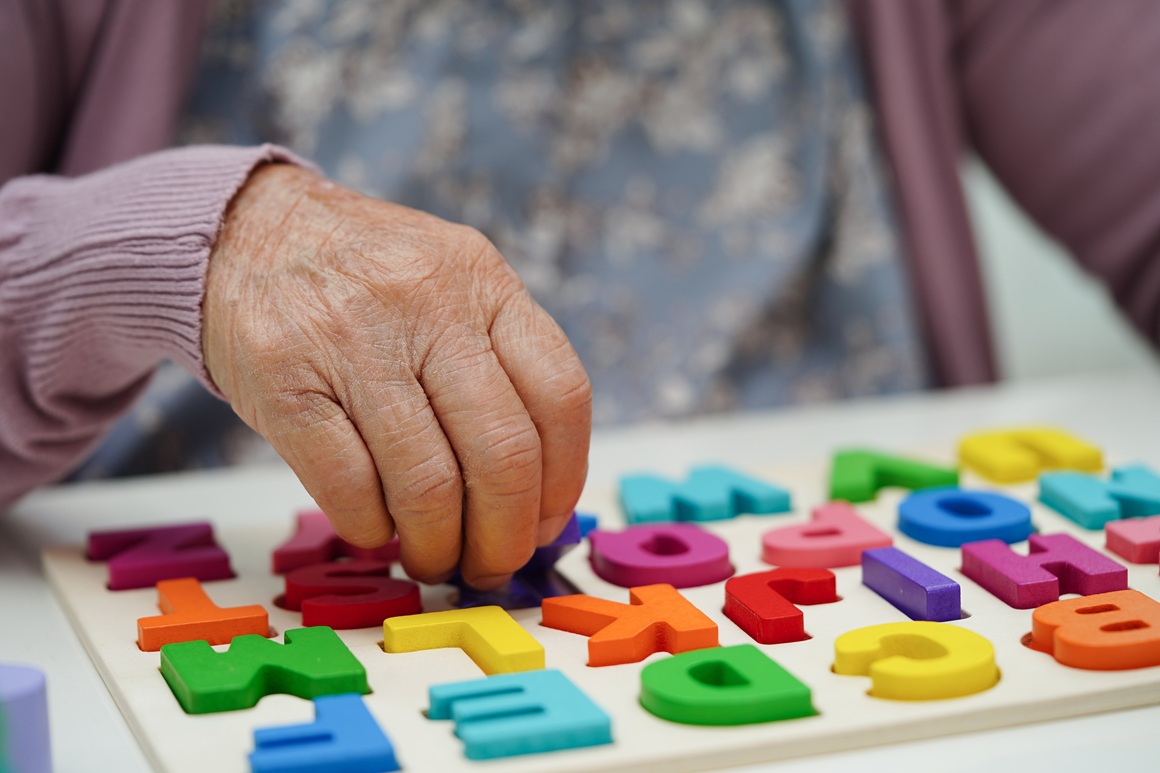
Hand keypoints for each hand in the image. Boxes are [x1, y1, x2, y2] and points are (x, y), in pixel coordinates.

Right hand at [203, 164, 591, 588]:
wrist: (243, 231)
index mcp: (484, 282)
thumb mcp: (450, 284)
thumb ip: (497, 362)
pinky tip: (374, 527)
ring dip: (436, 545)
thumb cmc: (363, 280)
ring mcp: (352, 340)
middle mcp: (428, 305)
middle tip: (490, 565)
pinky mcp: (284, 379)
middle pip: (502, 453)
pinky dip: (371, 528)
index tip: (545, 523)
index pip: (561, 395)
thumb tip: (535, 493)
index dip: (564, 479)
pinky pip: (349, 487)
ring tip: (430, 558)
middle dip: (504, 536)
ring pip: (427, 483)